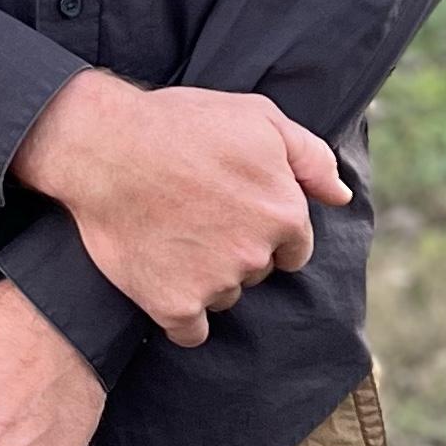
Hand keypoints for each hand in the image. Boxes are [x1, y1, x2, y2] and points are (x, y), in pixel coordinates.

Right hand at [10, 71, 351, 347]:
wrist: (105, 145)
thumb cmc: (181, 122)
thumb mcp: (256, 116)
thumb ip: (309, 156)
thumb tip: (341, 197)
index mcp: (284, 211)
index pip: (294, 244)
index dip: (264, 223)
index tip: (230, 203)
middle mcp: (257, 254)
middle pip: (259, 270)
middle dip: (237, 248)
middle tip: (197, 210)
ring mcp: (216, 284)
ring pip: (225, 296)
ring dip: (206, 275)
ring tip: (172, 229)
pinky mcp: (175, 307)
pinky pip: (192, 328)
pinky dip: (180, 309)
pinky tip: (162, 271)